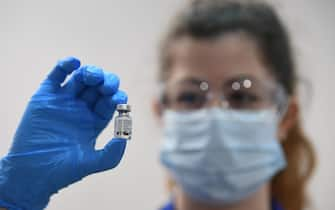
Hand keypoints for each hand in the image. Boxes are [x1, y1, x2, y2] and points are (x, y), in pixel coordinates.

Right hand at [0, 57, 127, 209]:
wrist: (32, 173)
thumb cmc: (63, 171)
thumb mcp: (93, 163)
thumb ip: (112, 153)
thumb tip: (124, 136)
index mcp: (95, 121)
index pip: (111, 102)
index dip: (117, 97)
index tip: (118, 99)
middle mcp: (81, 109)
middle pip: (99, 87)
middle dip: (107, 82)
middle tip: (106, 86)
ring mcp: (64, 101)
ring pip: (81, 78)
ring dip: (90, 72)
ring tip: (92, 76)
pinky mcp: (46, 96)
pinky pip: (57, 75)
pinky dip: (65, 65)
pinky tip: (74, 62)